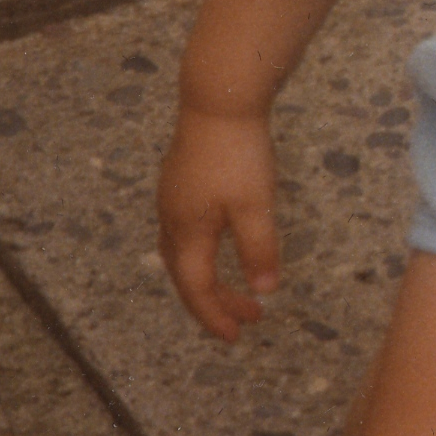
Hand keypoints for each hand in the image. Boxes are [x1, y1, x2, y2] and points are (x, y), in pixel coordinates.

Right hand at [156, 106, 284, 341]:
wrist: (219, 100)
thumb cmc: (237, 153)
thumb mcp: (255, 205)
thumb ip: (259, 249)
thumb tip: (265, 289)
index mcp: (186, 231)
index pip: (197, 288)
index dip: (215, 315)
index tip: (237, 336)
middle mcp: (171, 219)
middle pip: (187, 276)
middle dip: (215, 302)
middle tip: (249, 319)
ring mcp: (172, 199)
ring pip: (183, 255)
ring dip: (209, 279)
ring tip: (238, 293)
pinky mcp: (180, 182)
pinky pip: (185, 233)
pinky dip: (203, 254)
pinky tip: (221, 248)